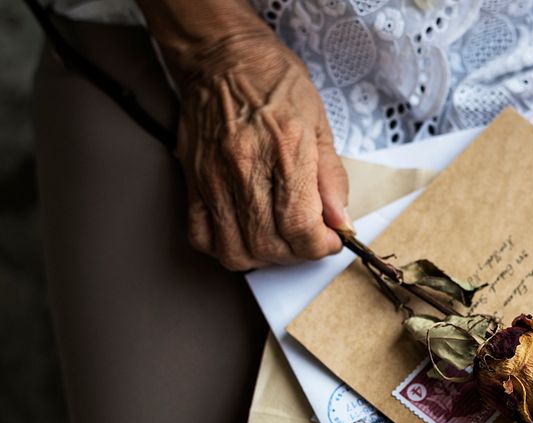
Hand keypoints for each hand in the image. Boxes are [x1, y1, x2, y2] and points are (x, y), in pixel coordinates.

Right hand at [174, 30, 348, 269]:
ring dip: (264, 256)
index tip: (330, 240)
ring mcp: (213, 177)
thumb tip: (340, 219)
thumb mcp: (319, 123)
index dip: (320, 246)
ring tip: (280, 239)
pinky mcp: (192, 180)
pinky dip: (225, 246)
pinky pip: (201, 236)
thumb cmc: (274, 82)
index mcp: (284, 151)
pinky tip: (245, 233)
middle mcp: (245, 168)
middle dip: (298, 254)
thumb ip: (331, 177)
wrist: (222, 56)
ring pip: (235, 250)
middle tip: (309, 239)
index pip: (301, 227)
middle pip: (270, 245)